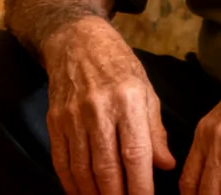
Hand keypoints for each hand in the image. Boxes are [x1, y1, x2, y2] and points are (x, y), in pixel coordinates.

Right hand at [45, 18, 174, 194]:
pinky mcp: (55, 120)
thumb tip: (166, 165)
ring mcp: (73, 116)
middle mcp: (99, 109)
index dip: (140, 186)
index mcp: (129, 100)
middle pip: (107, 167)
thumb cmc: (119, 67)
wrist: (77, 42)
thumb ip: (156, 131)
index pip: (135, 154)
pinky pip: (62, 161)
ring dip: (94, 194)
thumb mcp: (146, 91)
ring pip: (83, 169)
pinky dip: (71, 183)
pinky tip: (82, 193)